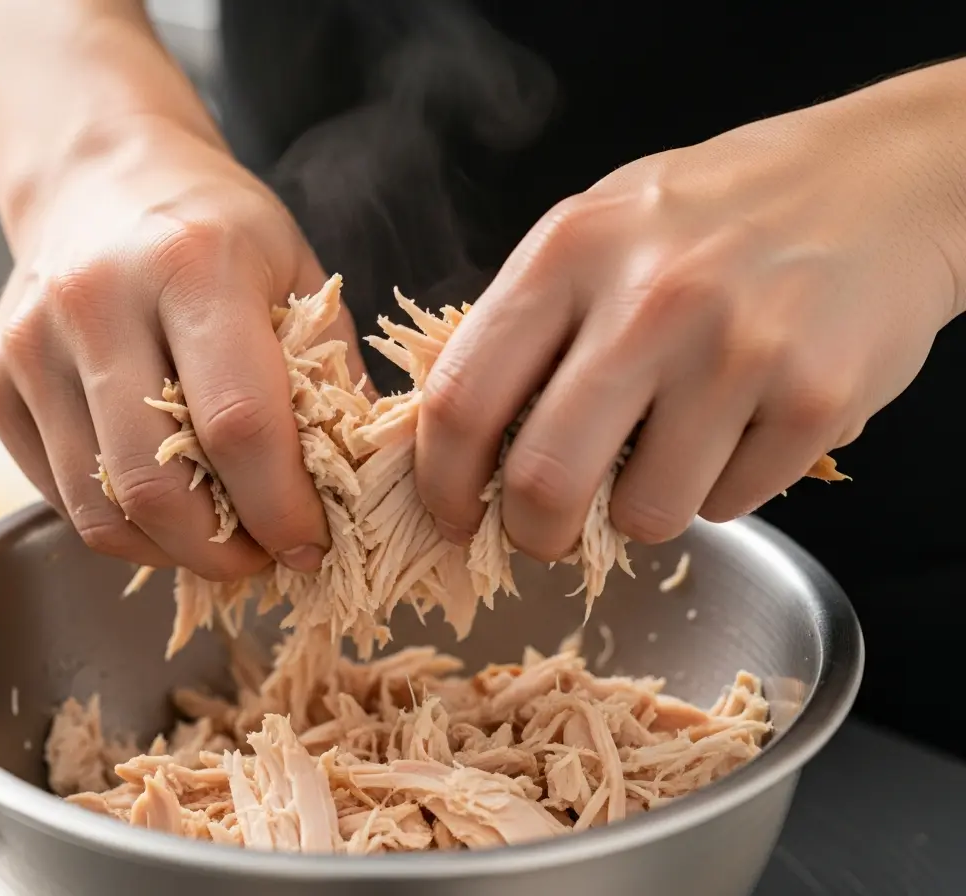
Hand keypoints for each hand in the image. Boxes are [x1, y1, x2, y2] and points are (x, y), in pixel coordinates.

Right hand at [0, 117, 366, 578]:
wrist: (96, 176)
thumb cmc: (213, 227)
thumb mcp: (295, 271)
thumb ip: (329, 373)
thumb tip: (357, 485)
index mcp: (192, 264)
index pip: (239, 423)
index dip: (282, 507)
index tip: (312, 543)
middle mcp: (96, 301)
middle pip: (153, 484)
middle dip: (219, 552)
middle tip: (261, 557)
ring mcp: (32, 344)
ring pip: (95, 506)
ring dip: (166, 550)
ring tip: (215, 539)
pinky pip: (56, 493)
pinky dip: (117, 522)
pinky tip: (160, 503)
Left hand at [416, 75, 965, 558]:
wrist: (882, 180)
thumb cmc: (719, 213)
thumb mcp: (598, 228)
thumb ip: (527, 322)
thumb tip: (460, 439)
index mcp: (570, 251)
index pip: (463, 398)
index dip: (441, 481)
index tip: (450, 513)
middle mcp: (650, 299)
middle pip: (544, 482)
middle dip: (533, 533)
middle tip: (544, 530)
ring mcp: (738, 351)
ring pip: (645, 515)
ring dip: (641, 510)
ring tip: (666, 448)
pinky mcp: (815, 399)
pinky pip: (730, 506)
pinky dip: (720, 488)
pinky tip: (738, 424)